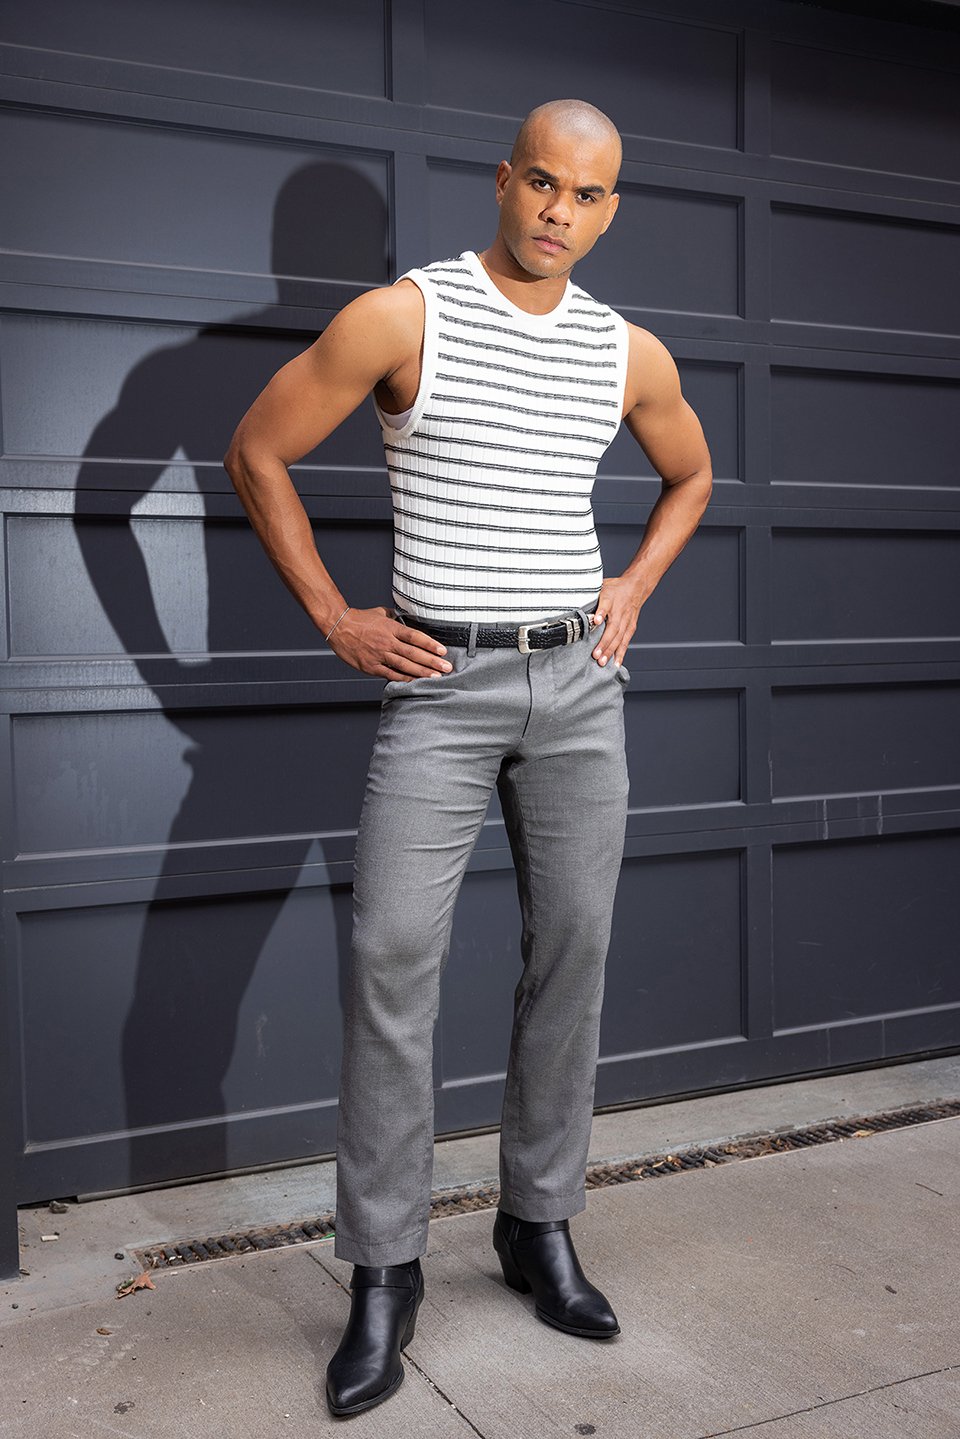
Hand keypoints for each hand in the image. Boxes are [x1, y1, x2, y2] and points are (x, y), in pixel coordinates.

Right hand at [327, 606, 452, 679]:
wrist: (338, 627)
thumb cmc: (359, 619)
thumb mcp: (381, 612)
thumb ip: (396, 617)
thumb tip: (409, 617)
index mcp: (391, 628)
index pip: (414, 637)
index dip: (430, 644)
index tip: (443, 650)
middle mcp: (387, 642)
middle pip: (413, 653)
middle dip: (432, 661)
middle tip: (447, 667)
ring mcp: (379, 655)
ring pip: (404, 665)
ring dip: (422, 672)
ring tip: (436, 677)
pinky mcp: (371, 666)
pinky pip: (390, 674)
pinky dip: (404, 678)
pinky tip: (415, 682)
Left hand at [590, 577, 643, 666]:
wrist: (636, 587)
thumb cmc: (615, 588)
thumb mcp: (602, 586)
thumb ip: (590, 594)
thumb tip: (575, 602)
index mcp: (610, 599)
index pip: (605, 605)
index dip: (601, 612)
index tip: (597, 620)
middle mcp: (619, 612)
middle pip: (613, 628)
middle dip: (604, 643)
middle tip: (595, 654)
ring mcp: (626, 621)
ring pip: (619, 638)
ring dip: (610, 651)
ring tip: (603, 662)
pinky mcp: (630, 628)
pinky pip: (625, 642)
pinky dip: (621, 653)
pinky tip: (615, 663)